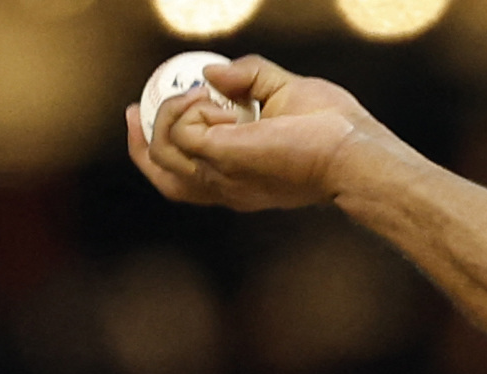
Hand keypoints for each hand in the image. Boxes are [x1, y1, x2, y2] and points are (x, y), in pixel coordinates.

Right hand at [126, 56, 402, 211]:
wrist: (352, 147)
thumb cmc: (333, 125)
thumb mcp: (284, 90)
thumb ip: (249, 77)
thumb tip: (211, 73)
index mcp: (244, 178)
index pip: (192, 178)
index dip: (167, 147)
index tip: (153, 111)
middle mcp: (230, 187)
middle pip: (166, 181)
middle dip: (141, 145)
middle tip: (135, 109)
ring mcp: (223, 179)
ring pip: (163, 157)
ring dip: (167, 117)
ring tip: (196, 95)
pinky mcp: (221, 161)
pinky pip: (177, 135)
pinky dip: (182, 110)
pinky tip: (208, 98)